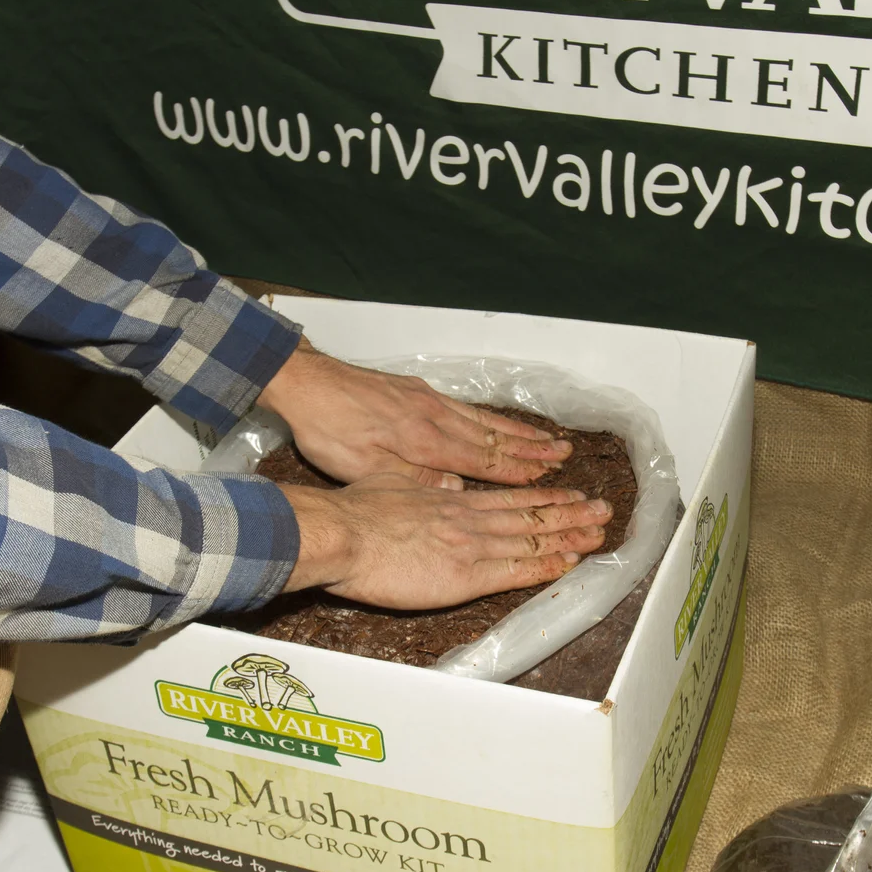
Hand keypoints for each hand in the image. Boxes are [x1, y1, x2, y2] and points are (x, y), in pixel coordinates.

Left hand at [256, 339, 571, 488]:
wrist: (307, 384)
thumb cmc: (329, 431)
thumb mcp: (366, 468)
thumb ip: (414, 479)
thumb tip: (455, 487)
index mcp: (425, 442)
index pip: (483, 459)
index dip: (518, 470)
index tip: (549, 476)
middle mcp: (434, 417)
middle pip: (491, 436)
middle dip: (530, 447)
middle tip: (564, 453)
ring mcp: (426, 400)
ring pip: (481, 419)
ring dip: (516, 430)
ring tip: (544, 436)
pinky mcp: (414, 390)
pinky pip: (463, 406)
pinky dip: (487, 416)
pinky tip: (493, 420)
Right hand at [280, 474, 612, 608]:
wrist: (341, 534)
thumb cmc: (355, 512)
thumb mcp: (392, 482)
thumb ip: (424, 486)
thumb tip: (447, 485)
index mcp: (451, 499)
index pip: (509, 499)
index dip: (543, 497)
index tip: (569, 494)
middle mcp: (469, 519)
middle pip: (530, 515)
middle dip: (570, 513)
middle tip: (603, 511)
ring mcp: (470, 545)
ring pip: (531, 539)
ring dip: (569, 537)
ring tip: (599, 534)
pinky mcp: (465, 575)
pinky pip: (515, 571)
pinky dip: (545, 566)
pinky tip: (568, 563)